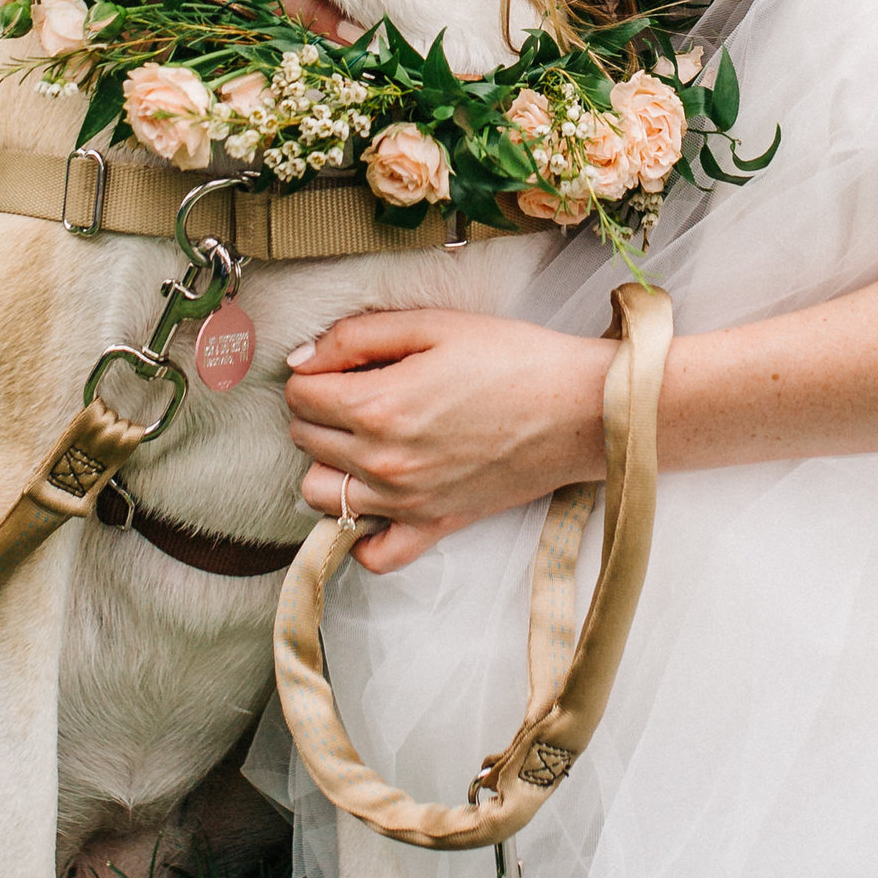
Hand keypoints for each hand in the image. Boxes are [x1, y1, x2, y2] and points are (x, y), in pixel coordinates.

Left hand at [284, 307, 610, 574]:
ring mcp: (406, 501)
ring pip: (321, 496)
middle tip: (360, 390)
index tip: (344, 364)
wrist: (577, 409)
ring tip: (364, 440)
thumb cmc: (511, 358)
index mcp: (379, 405)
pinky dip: (362, 532)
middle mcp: (383, 460)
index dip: (315, 372)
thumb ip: (356, 336)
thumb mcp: (433, 325)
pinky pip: (372, 553)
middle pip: (305, 441)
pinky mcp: (434, 526)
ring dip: (330, 466)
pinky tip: (377, 499)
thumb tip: (301, 360)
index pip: (300, 396)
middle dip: (320, 411)